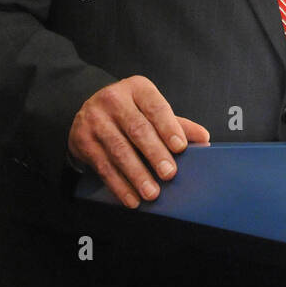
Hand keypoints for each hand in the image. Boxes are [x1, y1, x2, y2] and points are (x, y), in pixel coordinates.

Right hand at [68, 76, 209, 207]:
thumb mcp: (151, 110)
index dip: (169, 127)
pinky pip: (103, 166)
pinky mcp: (82, 141)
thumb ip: (177, 123)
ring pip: (119, 150)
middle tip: (169, 174)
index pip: (156, 107)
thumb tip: (203, 138)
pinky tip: (131, 198)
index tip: (181, 147)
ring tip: (152, 192)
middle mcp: (113, 100)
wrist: (88, 112)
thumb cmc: (129, 111)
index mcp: (137, 88)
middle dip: (155, 154)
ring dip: (137, 175)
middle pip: (137, 129)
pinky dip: (119, 185)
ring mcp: (94, 120)